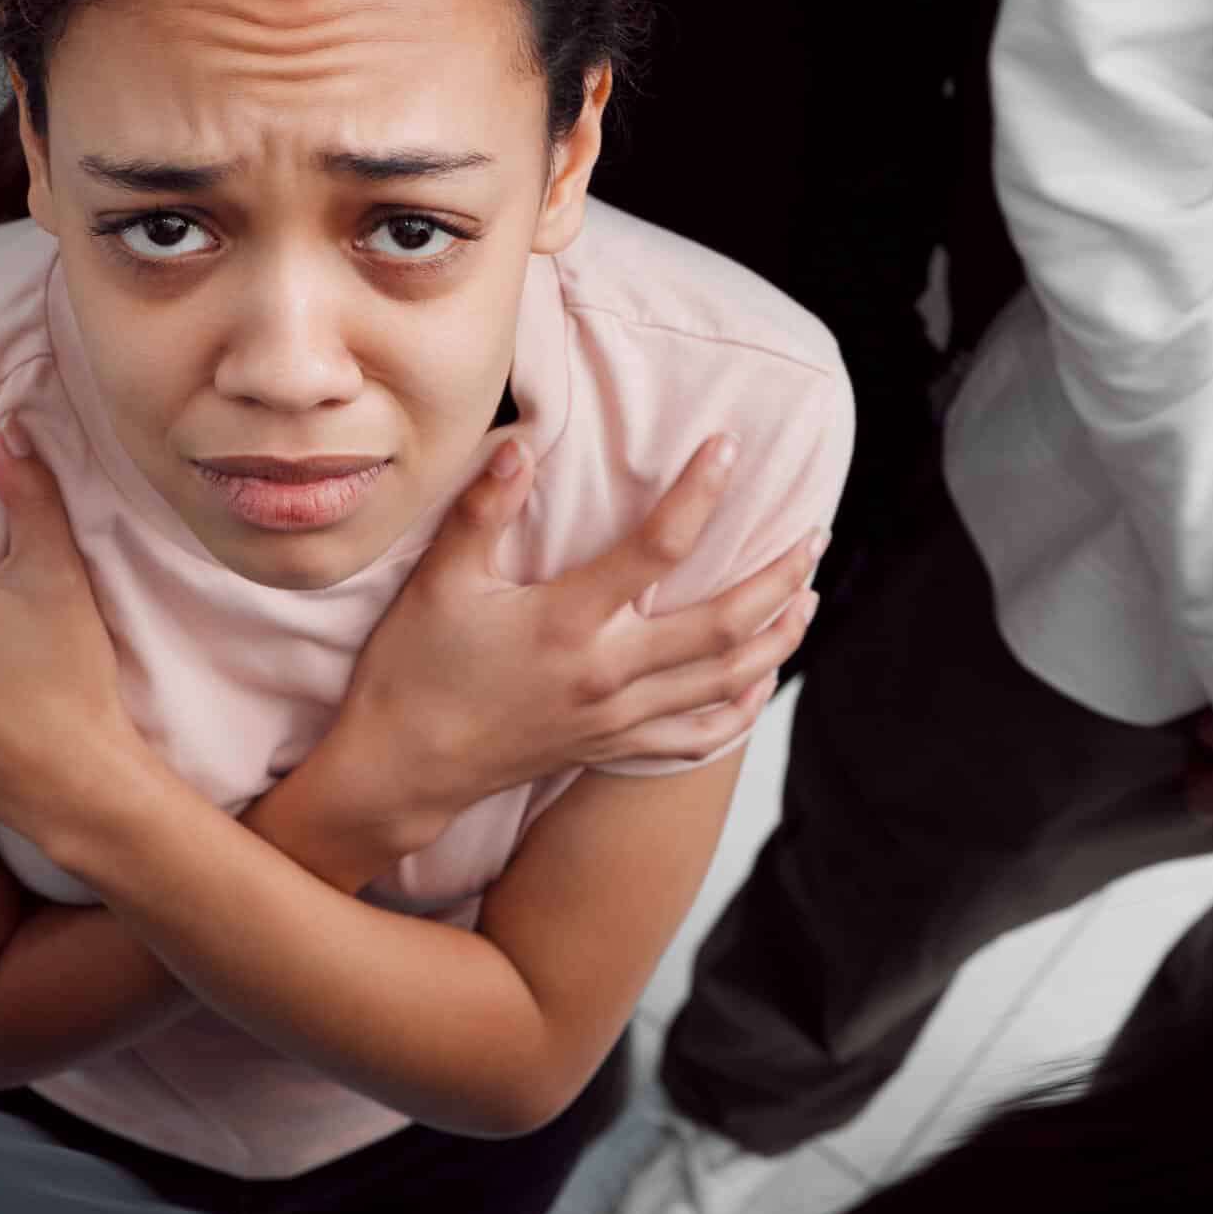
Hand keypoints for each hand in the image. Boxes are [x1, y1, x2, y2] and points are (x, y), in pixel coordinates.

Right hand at [330, 433, 822, 850]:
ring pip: (724, 682)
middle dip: (776, 579)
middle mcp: (606, 675)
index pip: (657, 548)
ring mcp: (615, 720)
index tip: (729, 449)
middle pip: (722, 626)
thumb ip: (484, 512)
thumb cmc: (413, 671)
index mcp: (568, 623)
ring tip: (808, 597)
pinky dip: (738, 711)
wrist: (400, 767)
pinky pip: (695, 739)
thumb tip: (523, 445)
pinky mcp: (609, 749)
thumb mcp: (440, 582)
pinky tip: (759, 684)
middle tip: (811, 537)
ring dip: (776, 640)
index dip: (700, 494)